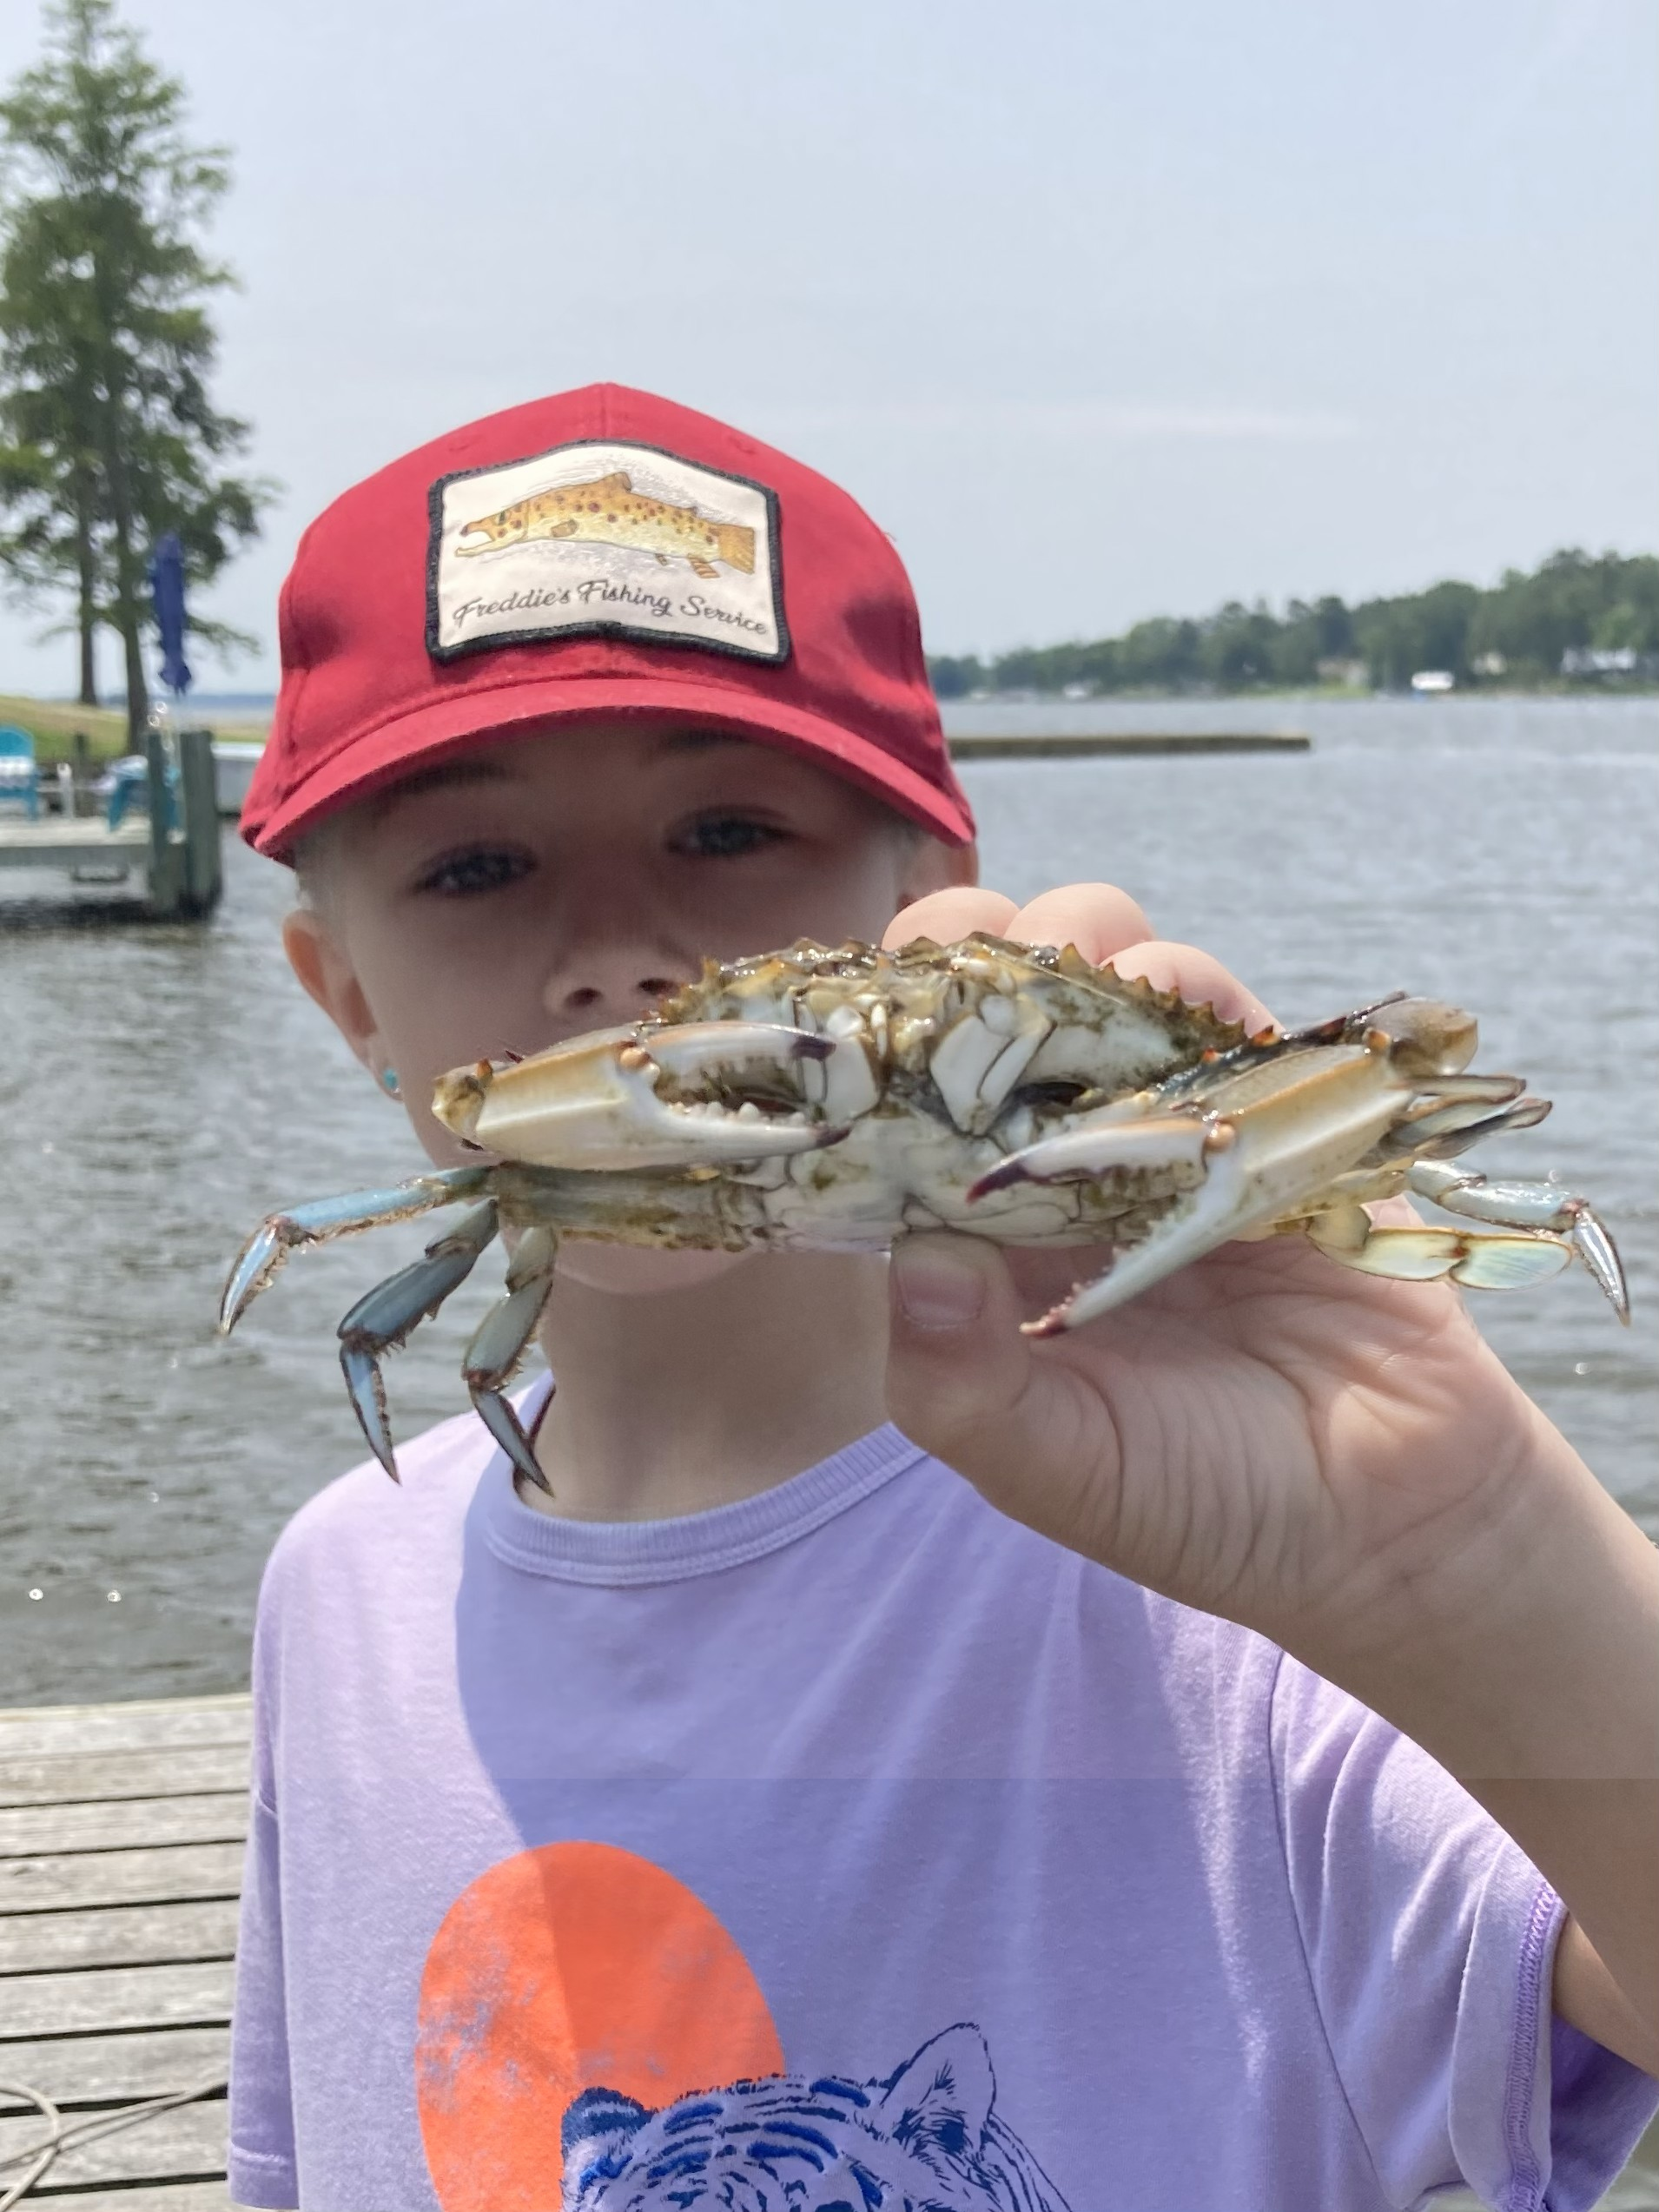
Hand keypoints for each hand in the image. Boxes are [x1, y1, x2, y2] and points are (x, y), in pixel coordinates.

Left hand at [880, 884, 1658, 2066]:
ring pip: (1097, 988)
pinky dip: (1182, 990)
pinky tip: (1158, 997)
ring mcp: (1161, 1134)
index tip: (857, 1011)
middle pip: (987, 1023)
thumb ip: (962, 1383)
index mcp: (981, 1248)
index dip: (870, 1055)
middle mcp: (1056, 1175)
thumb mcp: (1056, 1466)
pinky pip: (1215, 1014)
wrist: (1394, 1516)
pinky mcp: (1266, 1113)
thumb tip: (911, 1259)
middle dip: (964, 965)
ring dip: (1070, 954)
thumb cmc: (1202, 1502)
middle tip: (962, 956)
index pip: (897, 1121)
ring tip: (1064, 976)